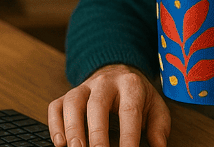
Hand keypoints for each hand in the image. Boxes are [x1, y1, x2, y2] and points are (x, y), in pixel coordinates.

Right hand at [47, 64, 170, 146]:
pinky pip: (56, 105)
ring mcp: (84, 87)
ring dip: (72, 128)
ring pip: (73, 102)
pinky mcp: (68, 94)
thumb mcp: (155, 107)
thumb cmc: (137, 96)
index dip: (128, 135)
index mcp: (131, 85)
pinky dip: (55, 123)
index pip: (129, 111)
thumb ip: (159, 128)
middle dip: (96, 133)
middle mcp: (105, 83)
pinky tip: (60, 142)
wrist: (118, 72)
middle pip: (97, 105)